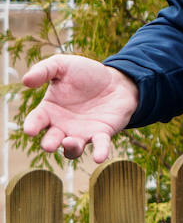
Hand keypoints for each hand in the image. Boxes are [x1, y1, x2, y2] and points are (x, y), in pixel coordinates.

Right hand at [21, 55, 138, 161]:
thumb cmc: (86, 74)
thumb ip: (44, 70)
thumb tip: (25, 80)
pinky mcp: (102, 133)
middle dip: (49, 144)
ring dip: (70, 149)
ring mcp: (82, 132)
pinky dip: (100, 152)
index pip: (35, 121)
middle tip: (50, 144)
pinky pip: (100, 146)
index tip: (31, 130)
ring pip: (72, 149)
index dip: (32, 126)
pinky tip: (100, 157)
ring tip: (70, 142)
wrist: (117, 80)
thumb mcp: (62, 66)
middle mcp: (62, 125)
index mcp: (49, 110)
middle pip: (51, 140)